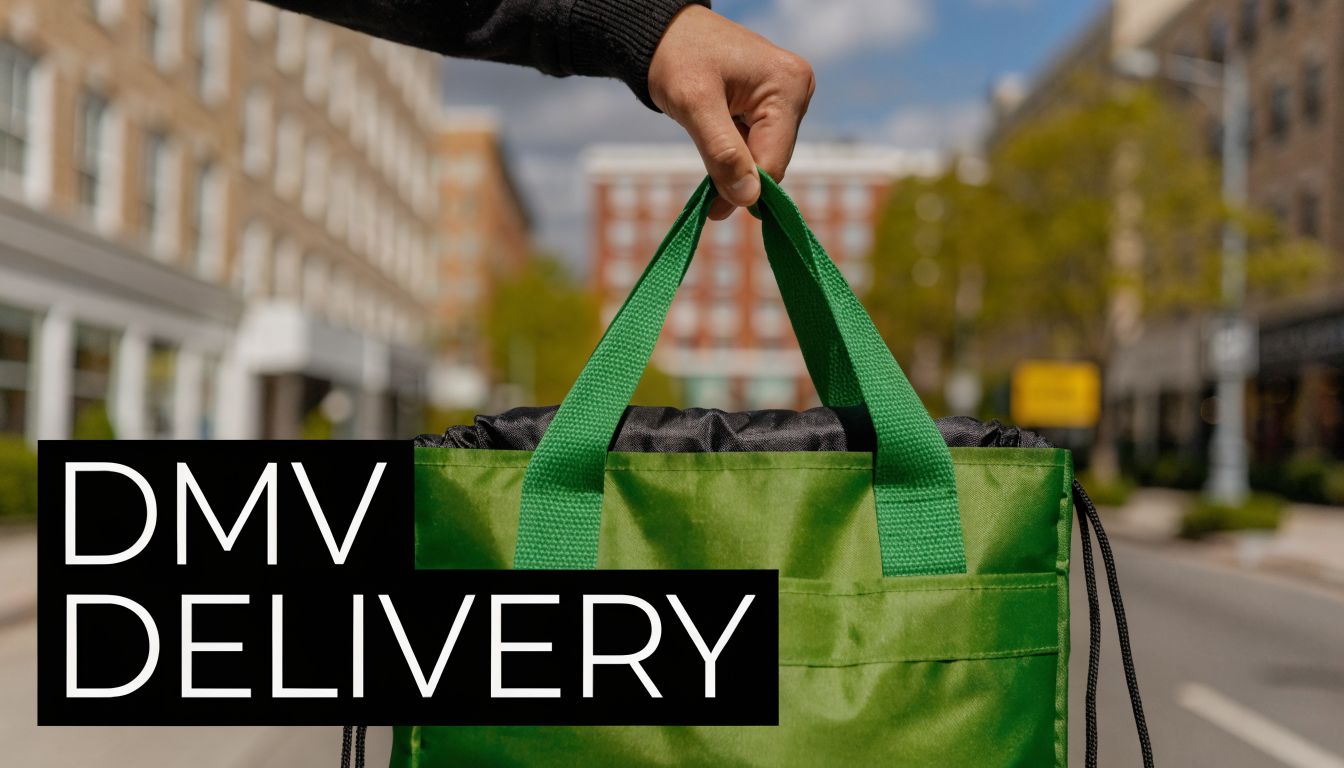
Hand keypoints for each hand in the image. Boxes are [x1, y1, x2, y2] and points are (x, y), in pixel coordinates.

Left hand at [648, 5, 814, 219]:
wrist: (664, 34)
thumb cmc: (677, 57)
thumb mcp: (694, 104)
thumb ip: (722, 152)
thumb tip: (748, 198)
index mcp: (789, 85)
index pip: (774, 160)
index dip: (745, 189)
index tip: (713, 211)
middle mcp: (798, 91)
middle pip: (771, 160)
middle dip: (737, 175)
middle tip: (704, 192)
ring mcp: (787, 98)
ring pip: (762, 156)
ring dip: (733, 164)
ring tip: (703, 142)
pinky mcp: (773, 105)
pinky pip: (756, 144)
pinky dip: (733, 152)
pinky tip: (712, 138)